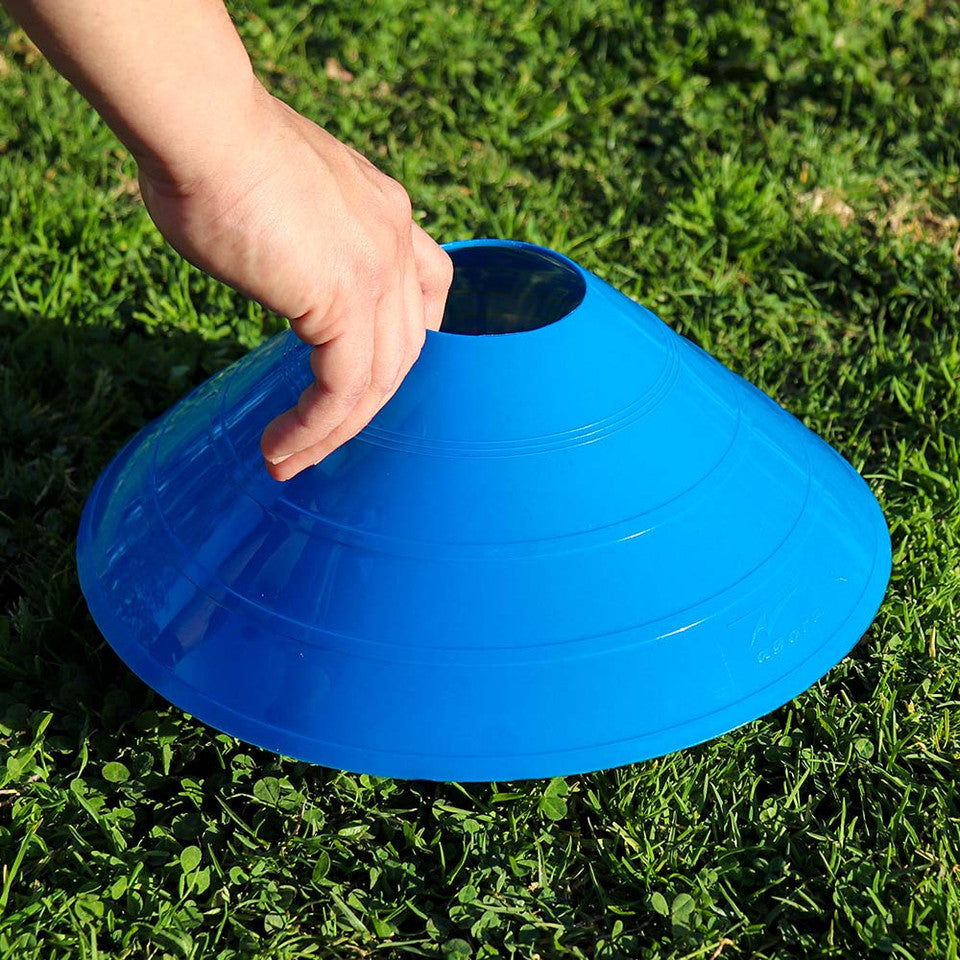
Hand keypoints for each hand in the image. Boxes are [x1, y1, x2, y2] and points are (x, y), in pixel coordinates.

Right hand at [138, 83, 452, 480]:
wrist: (202, 124)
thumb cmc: (212, 149)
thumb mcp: (279, 195)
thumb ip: (300, 239)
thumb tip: (276, 263)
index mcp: (384, 211)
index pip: (427, 288)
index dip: (407, 339)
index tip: (371, 374)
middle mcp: (393, 241)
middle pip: (405, 348)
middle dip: (365, 403)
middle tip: (320, 439)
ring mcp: (376, 271)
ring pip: (378, 379)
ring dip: (334, 431)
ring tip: (290, 462)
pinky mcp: (344, 301)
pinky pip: (342, 390)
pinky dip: (315, 427)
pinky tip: (282, 447)